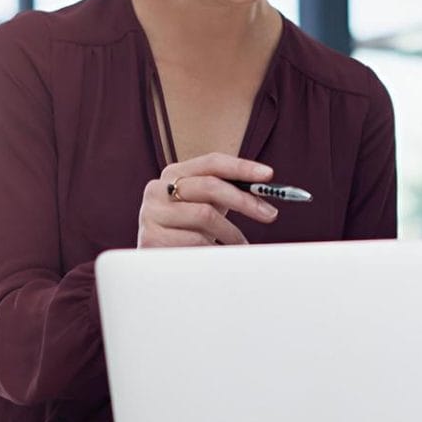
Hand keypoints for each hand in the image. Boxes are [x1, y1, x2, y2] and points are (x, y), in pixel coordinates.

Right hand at [137, 153, 278, 247]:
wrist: (154, 259)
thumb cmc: (186, 228)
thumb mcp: (204, 204)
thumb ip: (227, 193)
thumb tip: (264, 195)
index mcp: (174, 173)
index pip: (211, 162)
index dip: (242, 166)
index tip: (268, 175)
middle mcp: (158, 189)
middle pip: (210, 186)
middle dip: (244, 201)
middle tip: (269, 214)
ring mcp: (152, 213)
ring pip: (205, 216)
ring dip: (231, 232)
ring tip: (239, 243)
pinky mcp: (152, 238)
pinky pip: (195, 242)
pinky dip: (214, 248)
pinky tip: (217, 252)